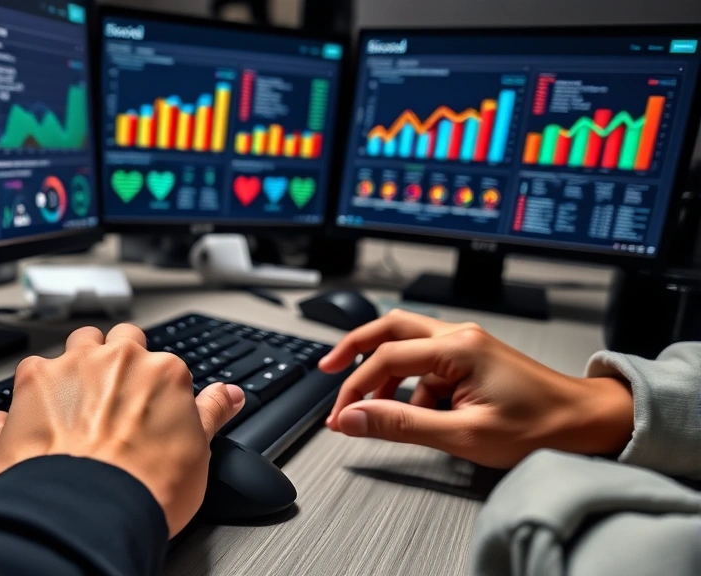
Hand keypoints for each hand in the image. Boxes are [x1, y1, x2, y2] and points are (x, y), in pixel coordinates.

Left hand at [0, 324, 245, 535]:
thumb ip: (211, 412)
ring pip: (64, 351)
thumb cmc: (146, 489)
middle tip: (110, 400)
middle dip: (109, 360)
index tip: (146, 404)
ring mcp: (62, 372)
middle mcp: (110, 360)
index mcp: (159, 371)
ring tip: (69, 413)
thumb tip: (228, 395)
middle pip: (110, 341)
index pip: (157, 360)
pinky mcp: (22, 394)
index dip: (150, 384)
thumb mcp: (199, 450)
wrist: (89, 514)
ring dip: (67, 372)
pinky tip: (29, 438)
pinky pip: (19, 391)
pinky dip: (19, 414)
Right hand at [319, 310, 633, 467]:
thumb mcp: (463, 434)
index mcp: (456, 348)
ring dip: (383, 372)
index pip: (385, 358)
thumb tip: (356, 418)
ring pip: (406, 344)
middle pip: (389, 328)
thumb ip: (402, 425)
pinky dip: (410, 385)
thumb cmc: (540, 427)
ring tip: (373, 409)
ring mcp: (466, 344)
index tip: (340, 416)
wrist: (586, 423)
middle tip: (328, 369)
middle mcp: (459, 336)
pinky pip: (426, 363)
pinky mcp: (471, 358)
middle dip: (354, 349)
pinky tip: (416, 414)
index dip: (354, 387)